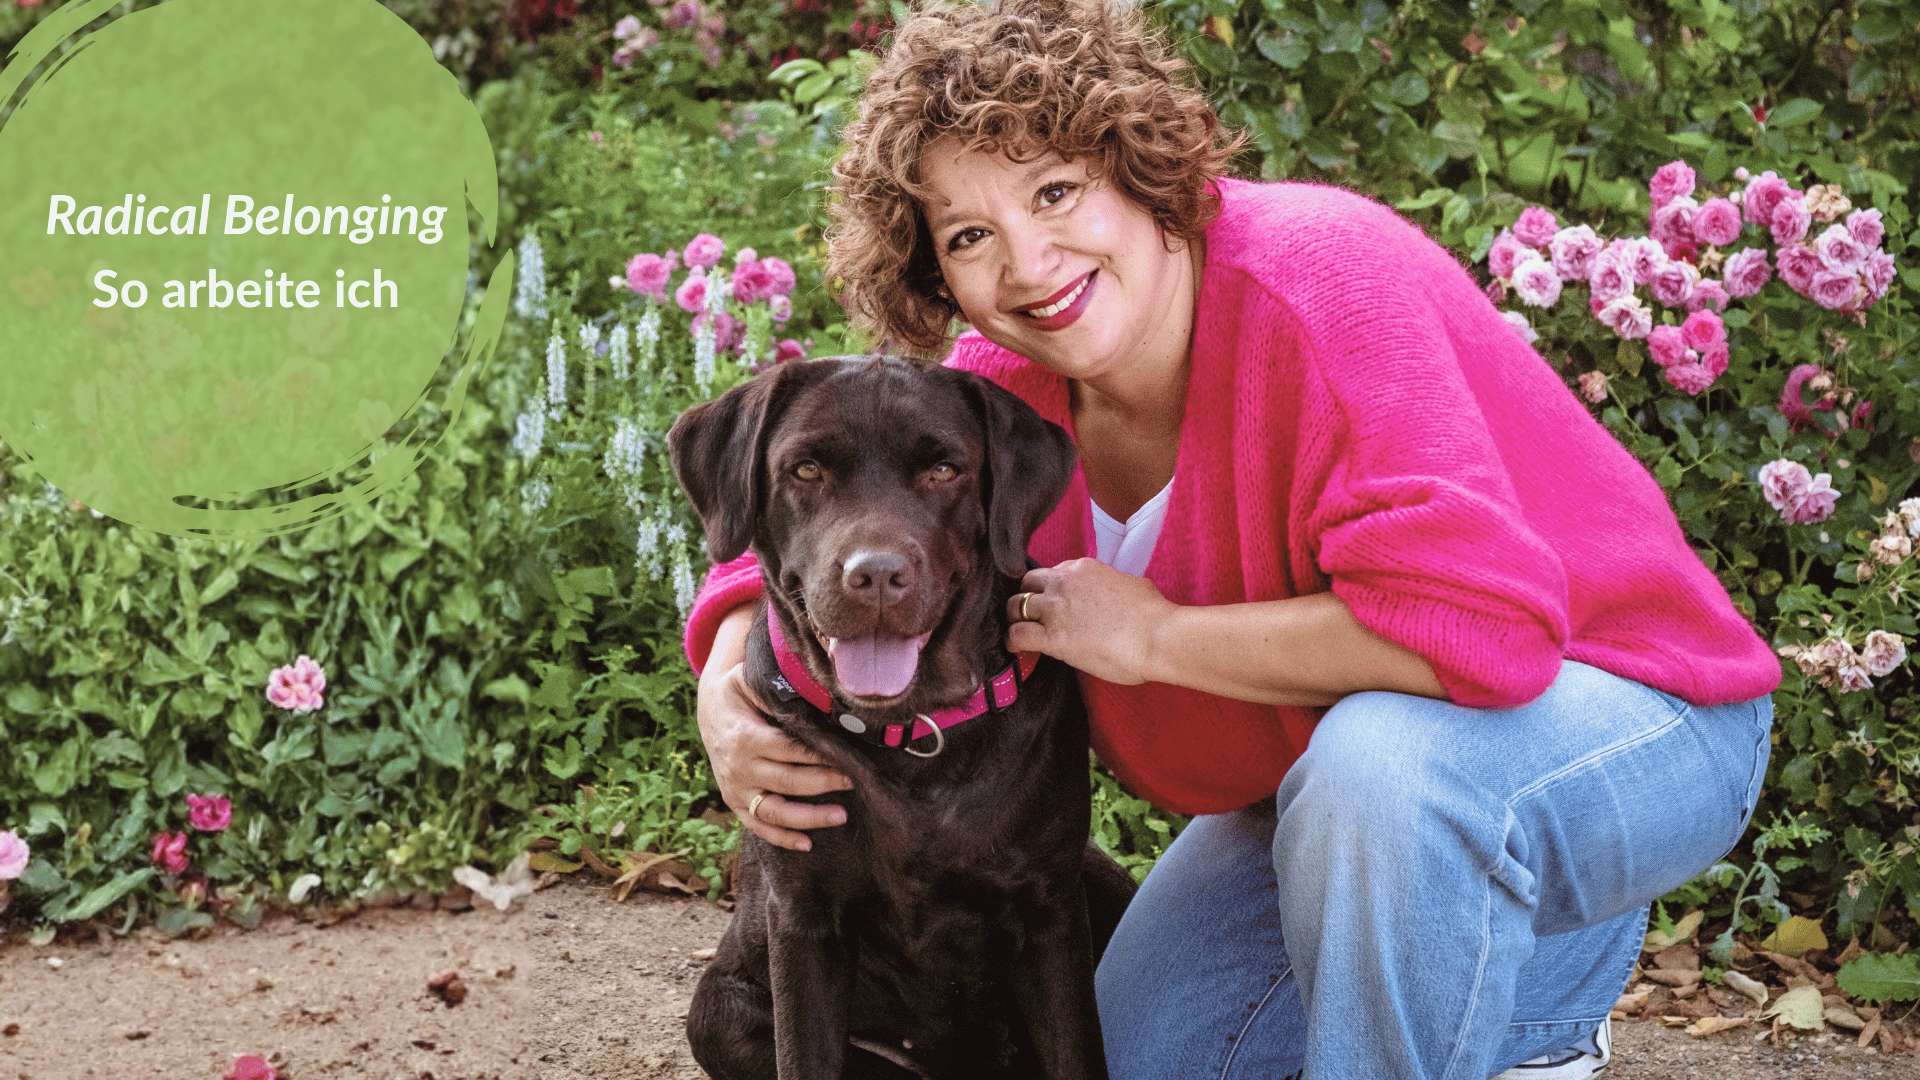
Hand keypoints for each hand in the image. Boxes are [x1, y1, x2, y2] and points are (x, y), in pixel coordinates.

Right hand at [699, 657, 852, 852]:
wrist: (708, 711)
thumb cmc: (738, 693)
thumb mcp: (749, 681)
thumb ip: (776, 690)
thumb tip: (816, 696)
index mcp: (746, 738)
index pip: (790, 751)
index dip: (820, 756)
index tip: (848, 758)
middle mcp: (740, 768)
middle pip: (788, 782)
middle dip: (825, 783)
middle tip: (857, 781)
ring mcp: (736, 789)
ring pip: (775, 812)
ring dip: (809, 818)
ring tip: (841, 816)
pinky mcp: (735, 802)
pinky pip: (759, 826)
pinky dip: (781, 838)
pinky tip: (807, 844)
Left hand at [1005, 558, 1178, 684]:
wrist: (1158, 636)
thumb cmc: (1154, 614)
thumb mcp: (1132, 585)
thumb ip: (1113, 585)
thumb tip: (1116, 593)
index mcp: (1083, 568)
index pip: (1054, 572)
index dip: (1051, 588)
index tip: (1054, 601)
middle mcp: (1064, 584)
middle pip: (1028, 583)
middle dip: (1027, 596)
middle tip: (1030, 613)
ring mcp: (1056, 609)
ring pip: (1015, 606)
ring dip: (1014, 617)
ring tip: (1017, 629)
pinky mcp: (1053, 637)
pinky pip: (1017, 634)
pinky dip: (1013, 640)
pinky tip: (1015, 647)